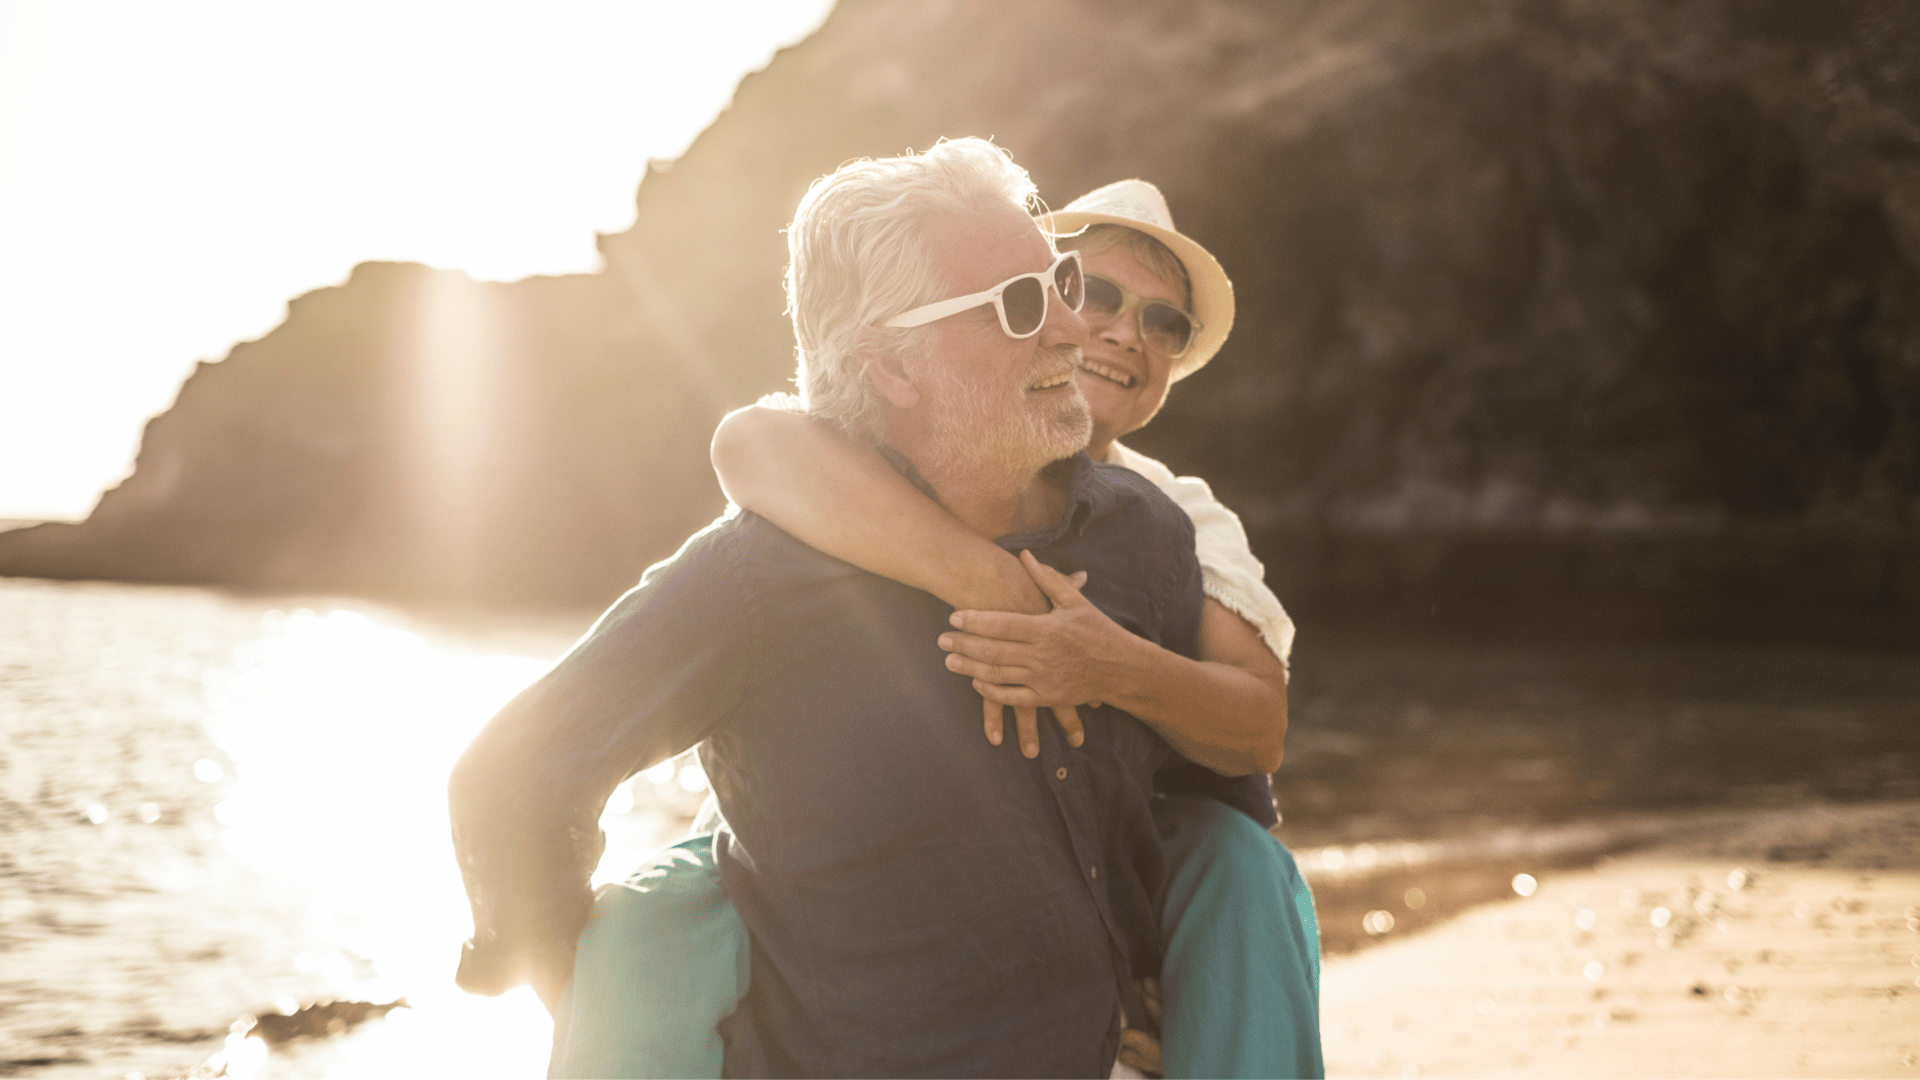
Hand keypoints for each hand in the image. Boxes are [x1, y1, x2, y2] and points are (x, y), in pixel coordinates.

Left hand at [942, 551, 1137, 756]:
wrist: (1122, 668)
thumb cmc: (1097, 631)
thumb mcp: (1075, 602)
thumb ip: (1048, 579)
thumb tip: (1025, 554)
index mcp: (1047, 628)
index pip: (1003, 623)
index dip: (976, 620)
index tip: (953, 616)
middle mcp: (1042, 655)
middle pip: (994, 650)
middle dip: (964, 645)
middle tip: (941, 640)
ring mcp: (1044, 679)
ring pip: (999, 675)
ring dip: (971, 669)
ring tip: (949, 662)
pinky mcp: (1047, 697)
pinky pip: (1013, 697)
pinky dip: (992, 692)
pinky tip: (976, 683)